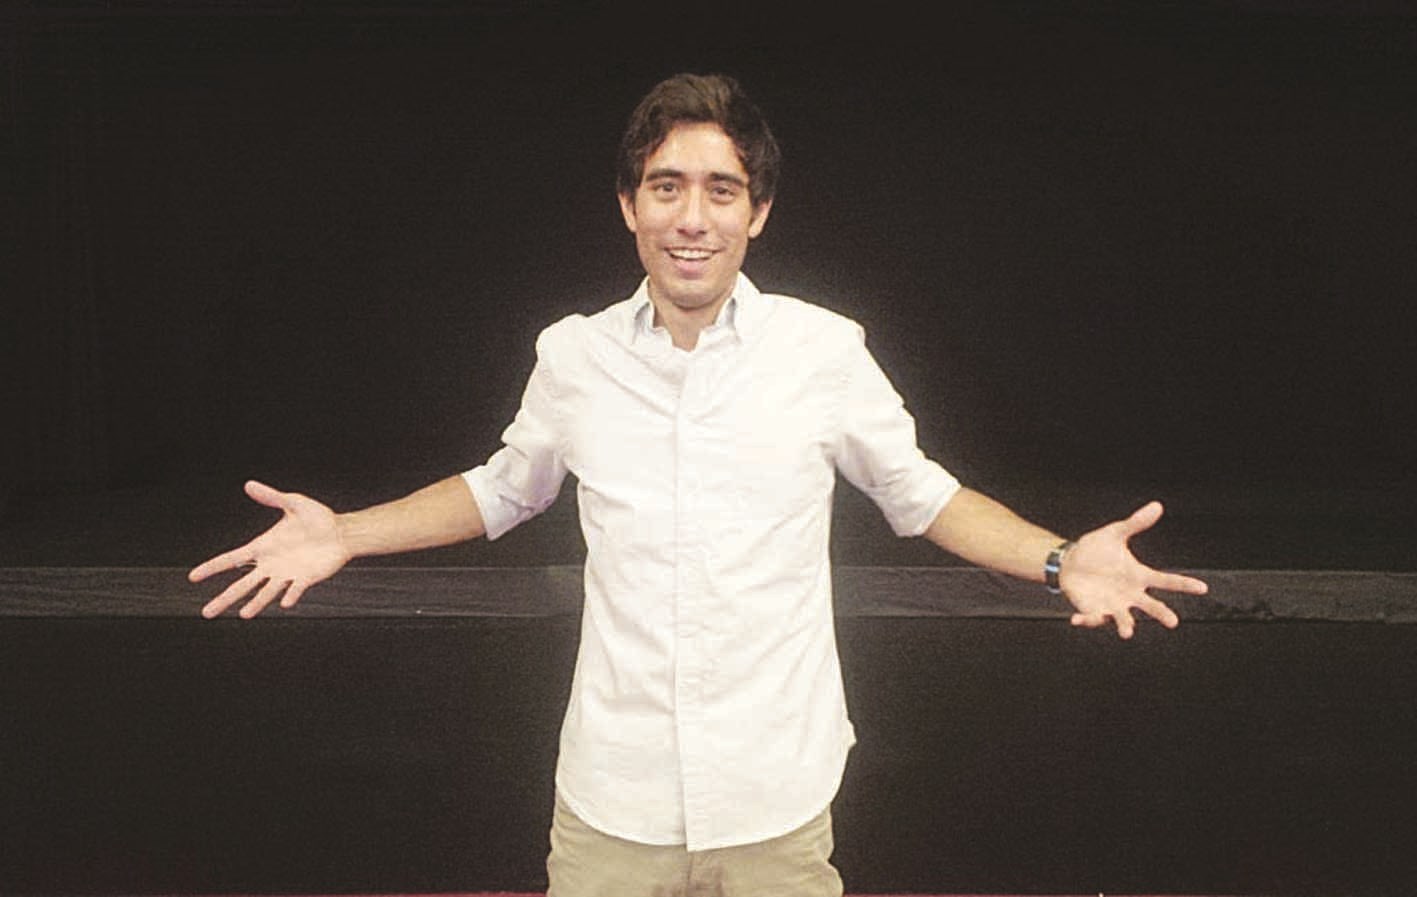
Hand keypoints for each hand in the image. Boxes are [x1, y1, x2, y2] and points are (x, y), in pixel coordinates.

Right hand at [189, 480, 350, 618]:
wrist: (341, 532)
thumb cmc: (317, 518)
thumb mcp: (293, 503)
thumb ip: (271, 497)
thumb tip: (249, 484)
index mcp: (263, 547)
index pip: (231, 559)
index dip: (212, 568)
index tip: (193, 577)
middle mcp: (271, 564)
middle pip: (242, 585)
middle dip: (224, 598)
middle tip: (206, 613)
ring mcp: (287, 574)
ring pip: (265, 593)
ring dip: (256, 603)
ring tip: (243, 615)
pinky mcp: (305, 579)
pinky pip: (295, 590)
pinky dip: (290, 596)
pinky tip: (284, 603)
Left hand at [1059, 500, 1207, 638]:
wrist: (1071, 561)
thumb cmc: (1096, 549)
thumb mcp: (1115, 533)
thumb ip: (1135, 523)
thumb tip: (1157, 505)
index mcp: (1139, 576)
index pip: (1166, 580)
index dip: (1184, 584)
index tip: (1202, 588)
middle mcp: (1130, 594)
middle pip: (1151, 606)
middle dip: (1161, 613)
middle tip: (1173, 621)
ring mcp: (1113, 605)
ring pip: (1123, 619)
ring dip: (1125, 625)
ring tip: (1127, 632)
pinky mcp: (1093, 610)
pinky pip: (1091, 618)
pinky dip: (1086, 620)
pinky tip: (1076, 619)